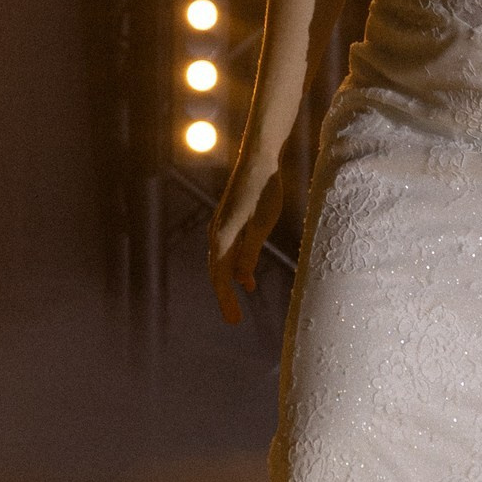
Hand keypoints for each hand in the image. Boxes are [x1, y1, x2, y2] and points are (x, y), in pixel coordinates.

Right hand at [208, 166, 282, 324]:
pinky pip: (227, 251)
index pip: (220, 276)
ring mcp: (221, 226)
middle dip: (225, 296)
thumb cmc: (264, 190)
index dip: (225, 299)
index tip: (233, 320)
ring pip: (221, 262)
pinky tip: (245, 277)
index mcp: (223, 236)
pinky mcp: (228, 221)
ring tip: (240, 302)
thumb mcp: (262, 224)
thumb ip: (250, 251)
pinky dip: (233, 266)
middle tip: (234, 319)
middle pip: (217, 272)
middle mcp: (217, 233)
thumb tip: (240, 279)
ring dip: (229, 282)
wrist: (258, 161)